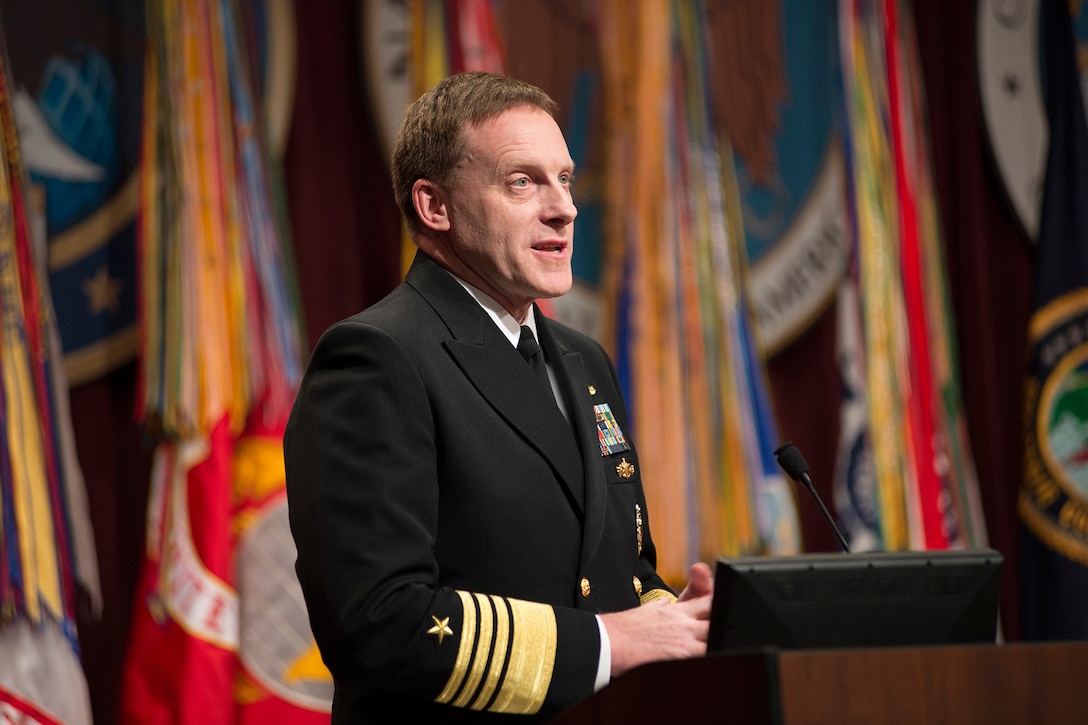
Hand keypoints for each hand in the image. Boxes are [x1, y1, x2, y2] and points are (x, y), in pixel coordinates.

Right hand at [600, 563, 713, 677]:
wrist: (609, 641)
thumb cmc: (625, 627)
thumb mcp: (648, 608)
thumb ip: (665, 606)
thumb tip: (670, 604)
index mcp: (677, 610)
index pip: (709, 602)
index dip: (719, 608)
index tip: (723, 614)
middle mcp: (684, 623)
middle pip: (717, 620)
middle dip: (722, 626)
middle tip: (724, 633)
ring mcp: (684, 640)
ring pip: (715, 640)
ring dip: (716, 644)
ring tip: (716, 648)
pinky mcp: (680, 657)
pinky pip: (703, 658)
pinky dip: (707, 658)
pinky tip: (706, 662)